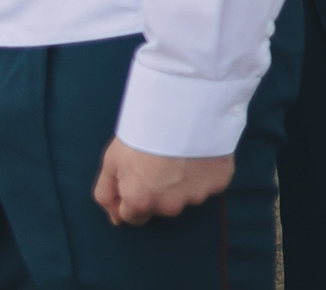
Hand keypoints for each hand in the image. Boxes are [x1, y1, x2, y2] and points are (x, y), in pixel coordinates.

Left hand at [94, 139, 232, 225]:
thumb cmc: (145, 129)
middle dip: (159, 190)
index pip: (133, 216)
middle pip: (161, 206)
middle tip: (161, 160)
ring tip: (181, 152)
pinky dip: (205, 172)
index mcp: (140, 201)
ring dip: (183, 181)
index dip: (133, 194)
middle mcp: (168, 206)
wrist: (184, 105)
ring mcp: (196, 196)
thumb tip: (115, 219)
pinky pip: (210, 183)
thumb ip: (107, 194)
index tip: (140, 174)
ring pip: (187, 196)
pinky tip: (199, 151)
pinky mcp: (219, 183)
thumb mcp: (112, 160)